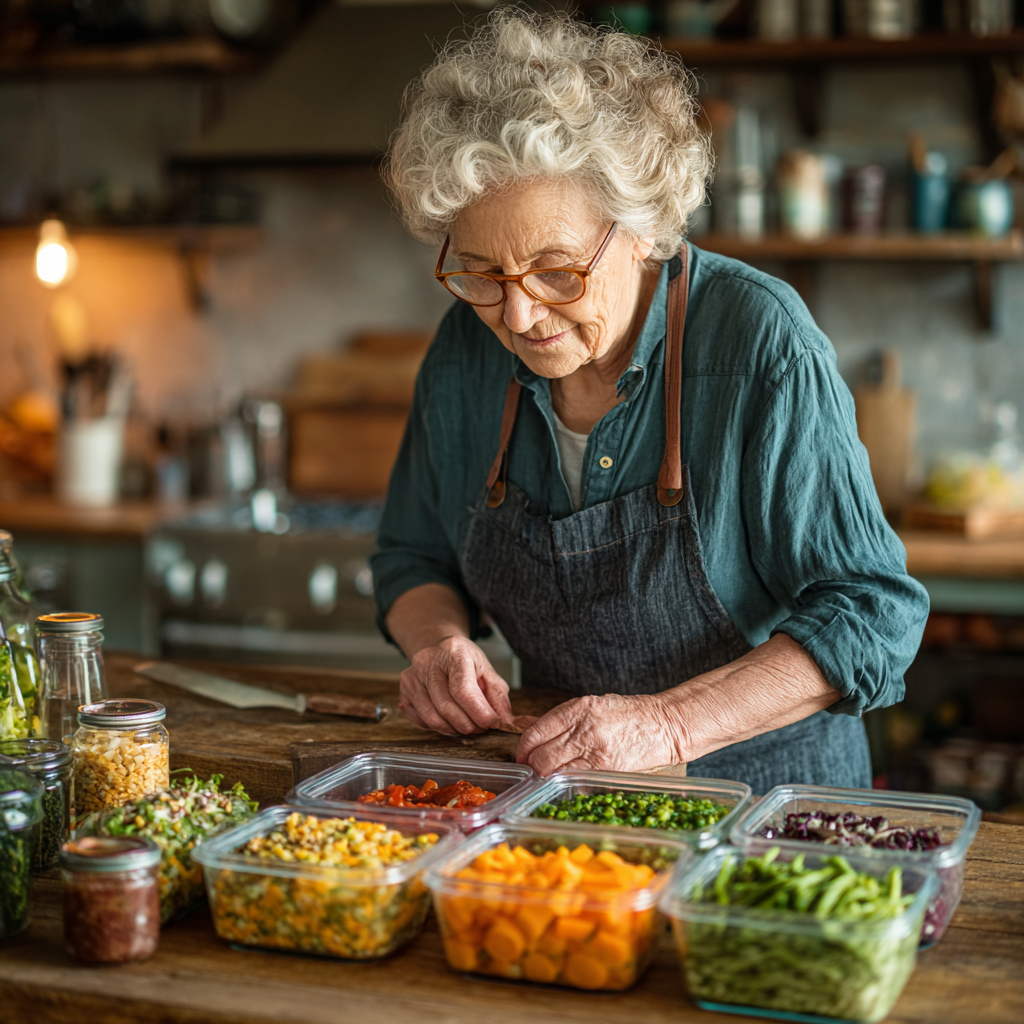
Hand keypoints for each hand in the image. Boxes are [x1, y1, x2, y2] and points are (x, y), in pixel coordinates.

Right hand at [398, 636, 513, 735]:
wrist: (440, 649)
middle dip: (468, 725)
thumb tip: (505, 721)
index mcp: (454, 653)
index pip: (463, 689)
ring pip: (432, 718)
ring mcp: (413, 677)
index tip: (491, 722)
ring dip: (454, 730)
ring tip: (467, 726)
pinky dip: (439, 727)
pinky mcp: (404, 691)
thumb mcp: (486, 669)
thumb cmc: (465, 660)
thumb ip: (497, 694)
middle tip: (481, 728)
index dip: (478, 712)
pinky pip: (421, 721)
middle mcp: (428, 663)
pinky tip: (449, 720)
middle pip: (446, 707)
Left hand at [515, 693, 684, 775]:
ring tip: (548, 775)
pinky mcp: (605, 769)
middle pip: (540, 756)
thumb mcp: (593, 705)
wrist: (663, 725)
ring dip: (546, 776)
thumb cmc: (628, 714)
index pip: (536, 732)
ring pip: (554, 771)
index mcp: (577, 709)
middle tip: (532, 769)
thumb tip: (536, 733)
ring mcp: (594, 751)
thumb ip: (565, 719)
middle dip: (531, 766)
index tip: (523, 755)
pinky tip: (567, 778)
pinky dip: (565, 781)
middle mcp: (582, 729)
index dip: (524, 748)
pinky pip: (574, 779)